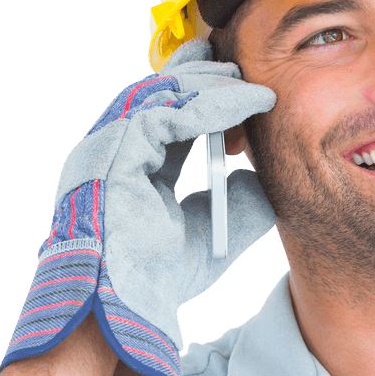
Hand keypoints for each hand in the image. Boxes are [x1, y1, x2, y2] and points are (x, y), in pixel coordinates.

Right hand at [1, 39, 275, 375]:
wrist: (122, 309)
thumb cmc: (157, 277)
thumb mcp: (214, 232)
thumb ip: (238, 203)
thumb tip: (268, 178)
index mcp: (131, 168)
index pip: (166, 117)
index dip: (204, 99)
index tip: (241, 86)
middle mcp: (114, 152)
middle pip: (157, 94)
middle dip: (203, 76)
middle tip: (244, 66)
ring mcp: (106, 149)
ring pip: (159, 95)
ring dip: (210, 86)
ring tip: (251, 85)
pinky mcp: (109, 151)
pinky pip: (164, 114)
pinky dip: (209, 107)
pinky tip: (245, 103)